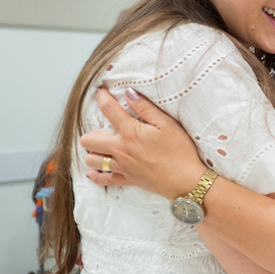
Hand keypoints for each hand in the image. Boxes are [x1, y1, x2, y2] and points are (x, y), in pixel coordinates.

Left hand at [81, 88, 204, 199]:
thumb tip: (129, 93)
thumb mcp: (167, 124)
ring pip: (92, 159)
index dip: (102, 97)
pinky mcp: (127, 179)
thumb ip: (146, 108)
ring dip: (94, 152)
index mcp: (130, 133)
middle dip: (93, 132)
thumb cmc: (180, 152)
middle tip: (105, 130)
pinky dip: (96, 175)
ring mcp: (122, 166)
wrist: (186, 181)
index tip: (100, 92)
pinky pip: (103, 179)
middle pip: (88, 139)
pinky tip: (95, 171)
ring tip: (104, 148)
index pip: (108, 110)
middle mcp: (120, 150)